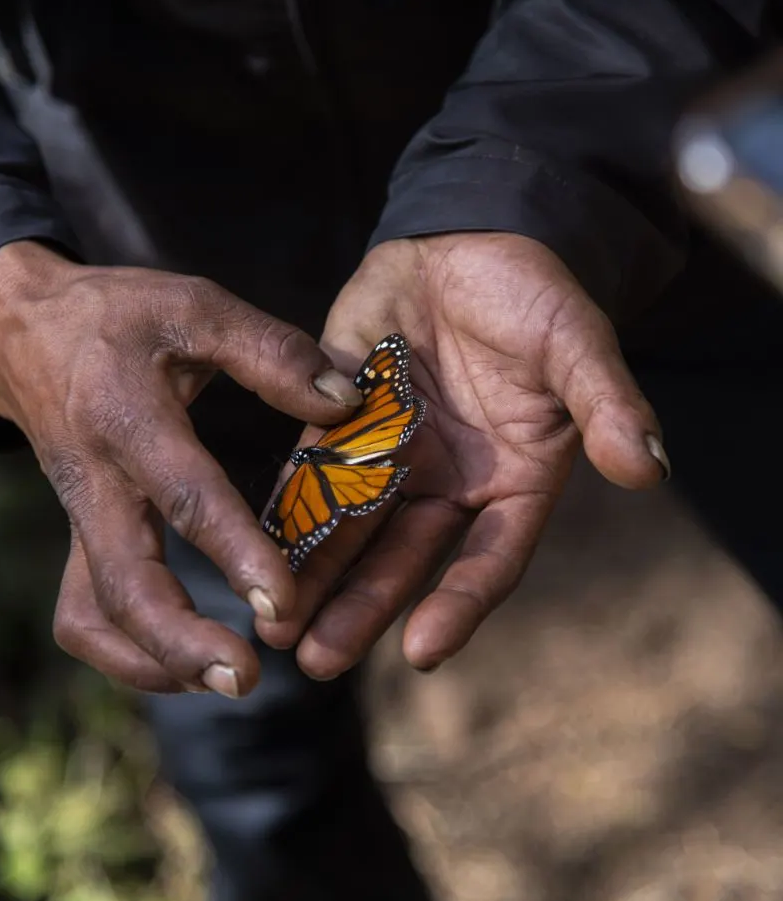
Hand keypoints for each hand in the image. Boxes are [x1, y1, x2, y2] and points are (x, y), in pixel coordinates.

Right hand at [0, 241, 360, 694]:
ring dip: (152, 661)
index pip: (183, 496)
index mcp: (127, 418)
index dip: (234, 552)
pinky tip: (186, 664)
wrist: (24, 329)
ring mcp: (81, 518)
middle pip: (123, 584)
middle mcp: (97, 482)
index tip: (279, 602)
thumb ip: (270, 352)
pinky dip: (129, 653)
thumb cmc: (119, 316)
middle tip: (245, 679)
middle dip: (181, 642)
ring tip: (223, 680)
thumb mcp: (194, 306)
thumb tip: (346, 403)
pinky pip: (86, 614)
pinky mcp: (79, 537)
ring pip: (94, 616)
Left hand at [256, 232, 667, 674]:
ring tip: (274, 630)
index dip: (459, 605)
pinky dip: (285, 508)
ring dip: (313, 575)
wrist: (474, 238)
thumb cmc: (537, 296)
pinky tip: (251, 547)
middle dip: (360, 609)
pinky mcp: (344, 418)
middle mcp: (451, 482)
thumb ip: (607, 406)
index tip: (422, 652)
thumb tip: (649, 467)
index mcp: (513, 480)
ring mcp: (395, 454)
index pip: (488, 558)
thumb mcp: (578, 348)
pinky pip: (311, 469)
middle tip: (315, 662)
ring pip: (350, 526)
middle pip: (404, 559)